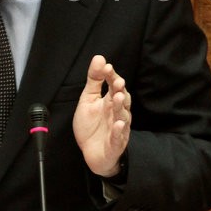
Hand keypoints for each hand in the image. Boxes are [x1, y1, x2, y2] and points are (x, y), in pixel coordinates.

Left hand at [73, 55, 131, 177]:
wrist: (91, 152)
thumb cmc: (91, 125)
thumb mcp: (88, 99)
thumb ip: (94, 80)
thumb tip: (99, 58)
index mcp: (110, 101)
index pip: (114, 85)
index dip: (111, 76)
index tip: (106, 67)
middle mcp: (117, 113)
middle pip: (122, 100)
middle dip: (120, 91)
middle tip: (118, 81)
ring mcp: (118, 128)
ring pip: (122, 117)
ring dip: (121, 107)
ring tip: (118, 97)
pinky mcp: (115, 144)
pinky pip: (118, 137)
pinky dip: (118, 131)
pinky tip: (118, 124)